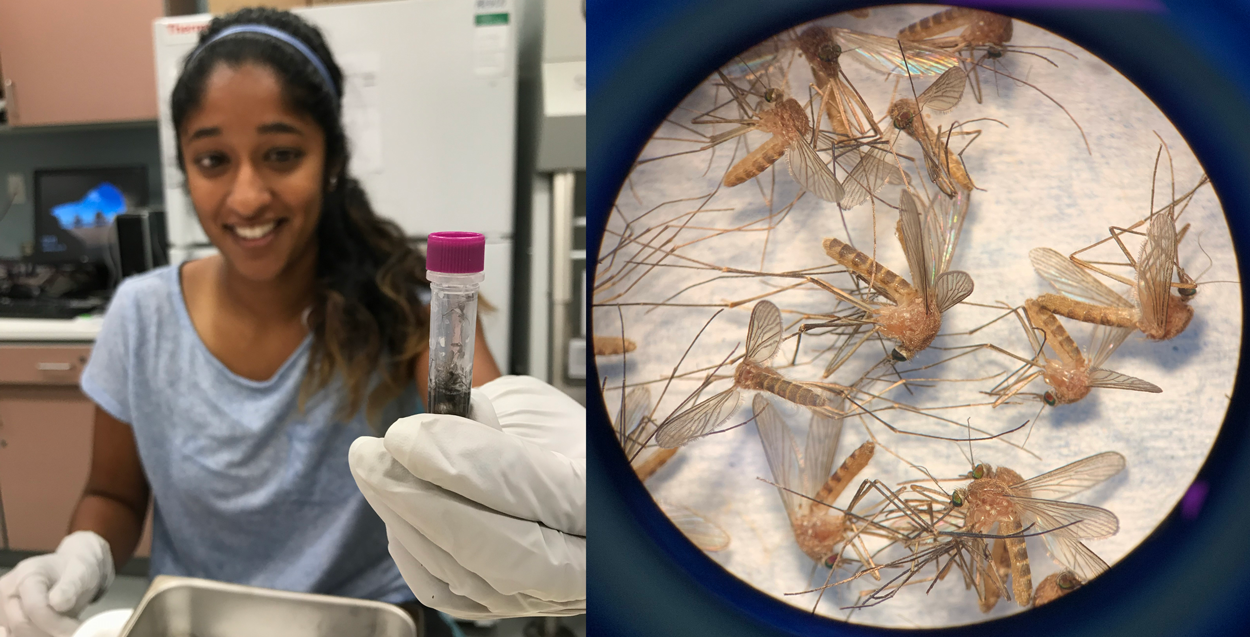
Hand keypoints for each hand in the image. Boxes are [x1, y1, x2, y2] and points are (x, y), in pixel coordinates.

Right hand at [0, 531, 113, 636]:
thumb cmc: (75, 568)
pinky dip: (39, 635)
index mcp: (26, 575)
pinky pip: (20, 635)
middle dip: (50, 630)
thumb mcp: (81, 572)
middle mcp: (8, 591)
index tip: (75, 629)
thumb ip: (69, 587)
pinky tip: (55, 631)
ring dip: (44, 635)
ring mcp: (5, 607)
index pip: (33, 606)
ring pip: (19, 633)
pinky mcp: (8, 620)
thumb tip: (57, 604)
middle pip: (21, 623)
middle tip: (73, 631)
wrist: (69, 570)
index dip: (54, 621)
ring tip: (66, 628)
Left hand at [350, 375, 584, 618]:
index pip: (532, 491)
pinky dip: (417, 558)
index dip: (460, 463)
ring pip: (471, 578)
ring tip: (374, 472)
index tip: (406, 435)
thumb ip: (494, 417)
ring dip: (407, 523)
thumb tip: (434, 428)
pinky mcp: (519, 604)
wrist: (604, 484)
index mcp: (611, 496)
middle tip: (371, 458)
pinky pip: (458, 596)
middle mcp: (592, 557)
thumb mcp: (544, 408)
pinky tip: (397, 518)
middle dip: (420, 502)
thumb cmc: (574, 439)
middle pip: (500, 548)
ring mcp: (556, 591)